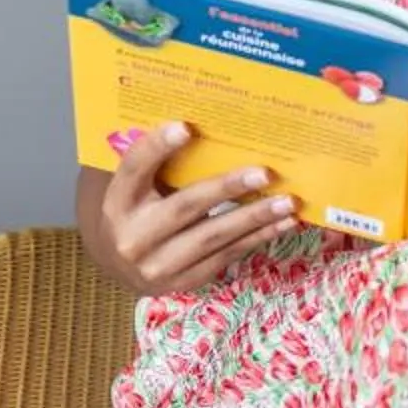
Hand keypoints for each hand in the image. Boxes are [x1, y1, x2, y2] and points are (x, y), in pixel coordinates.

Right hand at [91, 122, 300, 295]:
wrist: (122, 267)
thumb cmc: (138, 211)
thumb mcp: (137, 188)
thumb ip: (159, 163)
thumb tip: (210, 126)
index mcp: (118, 201)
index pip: (134, 169)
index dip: (157, 147)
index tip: (186, 127)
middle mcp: (133, 236)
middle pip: (186, 206)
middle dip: (228, 187)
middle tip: (266, 172)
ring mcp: (158, 264)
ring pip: (214, 236)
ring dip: (255, 217)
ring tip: (288, 201)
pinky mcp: (184, 281)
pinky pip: (227, 256)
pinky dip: (258, 237)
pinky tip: (283, 223)